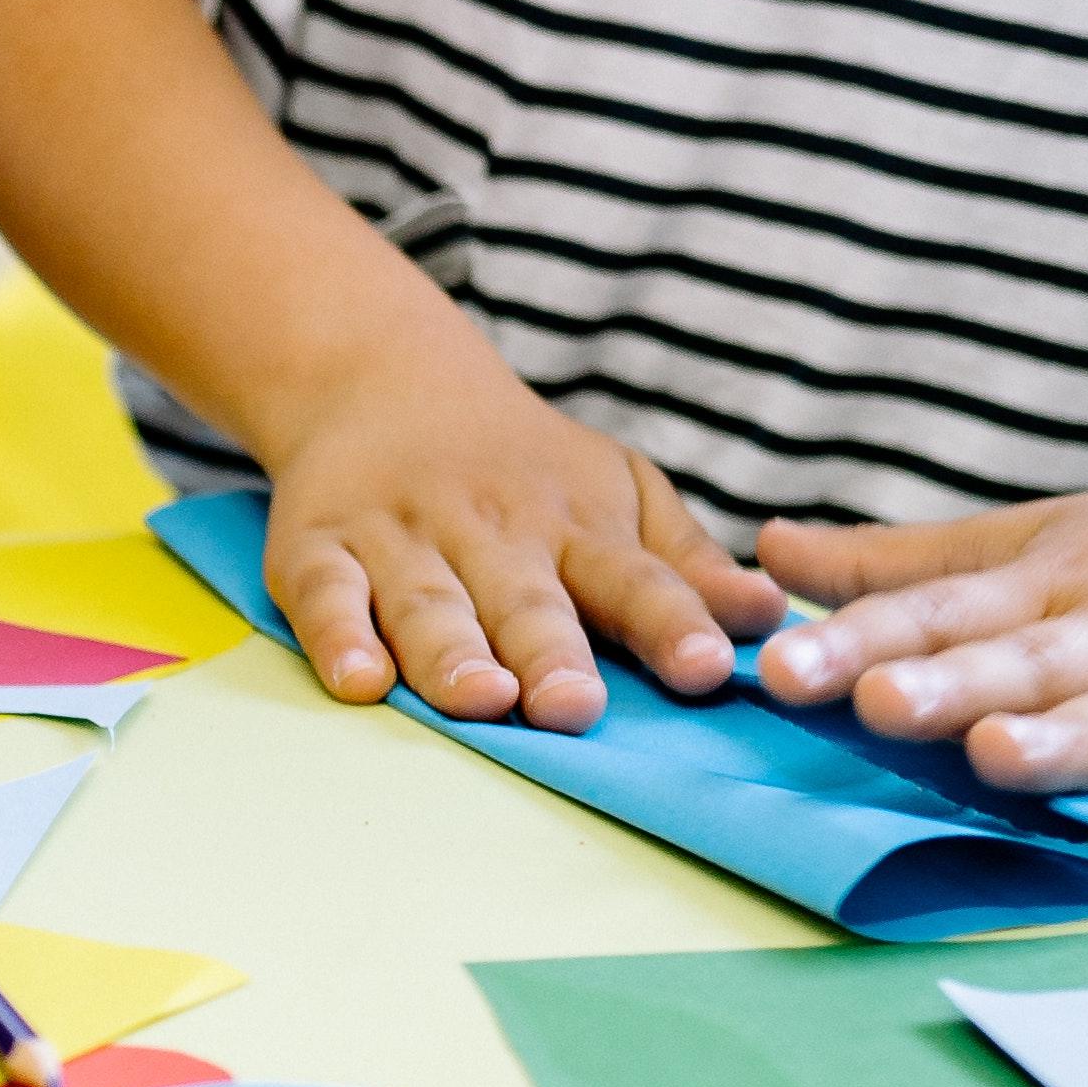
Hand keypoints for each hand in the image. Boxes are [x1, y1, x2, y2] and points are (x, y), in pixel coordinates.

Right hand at [246, 322, 777, 733]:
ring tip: (481, 699)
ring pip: (428, 604)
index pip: (632, 578)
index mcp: (576, 527)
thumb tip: (768, 617)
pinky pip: (326, 597)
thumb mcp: (619, 493)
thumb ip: (686, 564)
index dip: (667, 621)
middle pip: (525, 602)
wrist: (383, 380)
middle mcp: (491, 533)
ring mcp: (402, 541)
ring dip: (453, 654)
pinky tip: (358, 681)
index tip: (702, 666)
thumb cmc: (524, 467)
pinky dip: (337, 638)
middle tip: (576, 706)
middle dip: (552, 653)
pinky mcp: (319, 550)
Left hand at [757, 430, 1087, 804]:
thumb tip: (768, 555)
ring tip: (1000, 755)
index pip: (946, 612)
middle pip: (1033, 660)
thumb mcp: (1034, 541)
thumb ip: (903, 569)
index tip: (784, 671)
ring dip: (1074, 734)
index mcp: (1056, 580)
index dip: (862, 641)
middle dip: (953, 684)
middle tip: (876, 705)